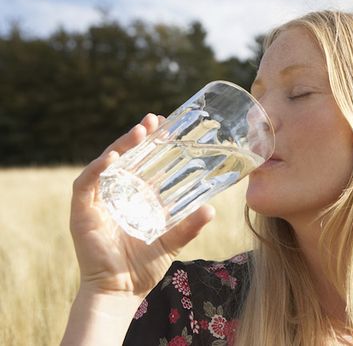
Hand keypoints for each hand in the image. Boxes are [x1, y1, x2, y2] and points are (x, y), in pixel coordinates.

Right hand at [69, 113, 215, 297]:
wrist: (121, 291)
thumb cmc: (144, 266)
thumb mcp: (172, 241)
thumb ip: (190, 226)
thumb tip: (212, 209)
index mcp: (136, 196)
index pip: (143, 162)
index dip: (153, 143)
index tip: (167, 125)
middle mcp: (117, 193)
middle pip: (125, 157)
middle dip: (137, 137)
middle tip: (153, 120)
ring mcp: (98, 201)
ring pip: (105, 164)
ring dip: (120, 146)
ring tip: (139, 131)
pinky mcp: (82, 212)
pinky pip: (85, 184)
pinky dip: (96, 169)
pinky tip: (111, 159)